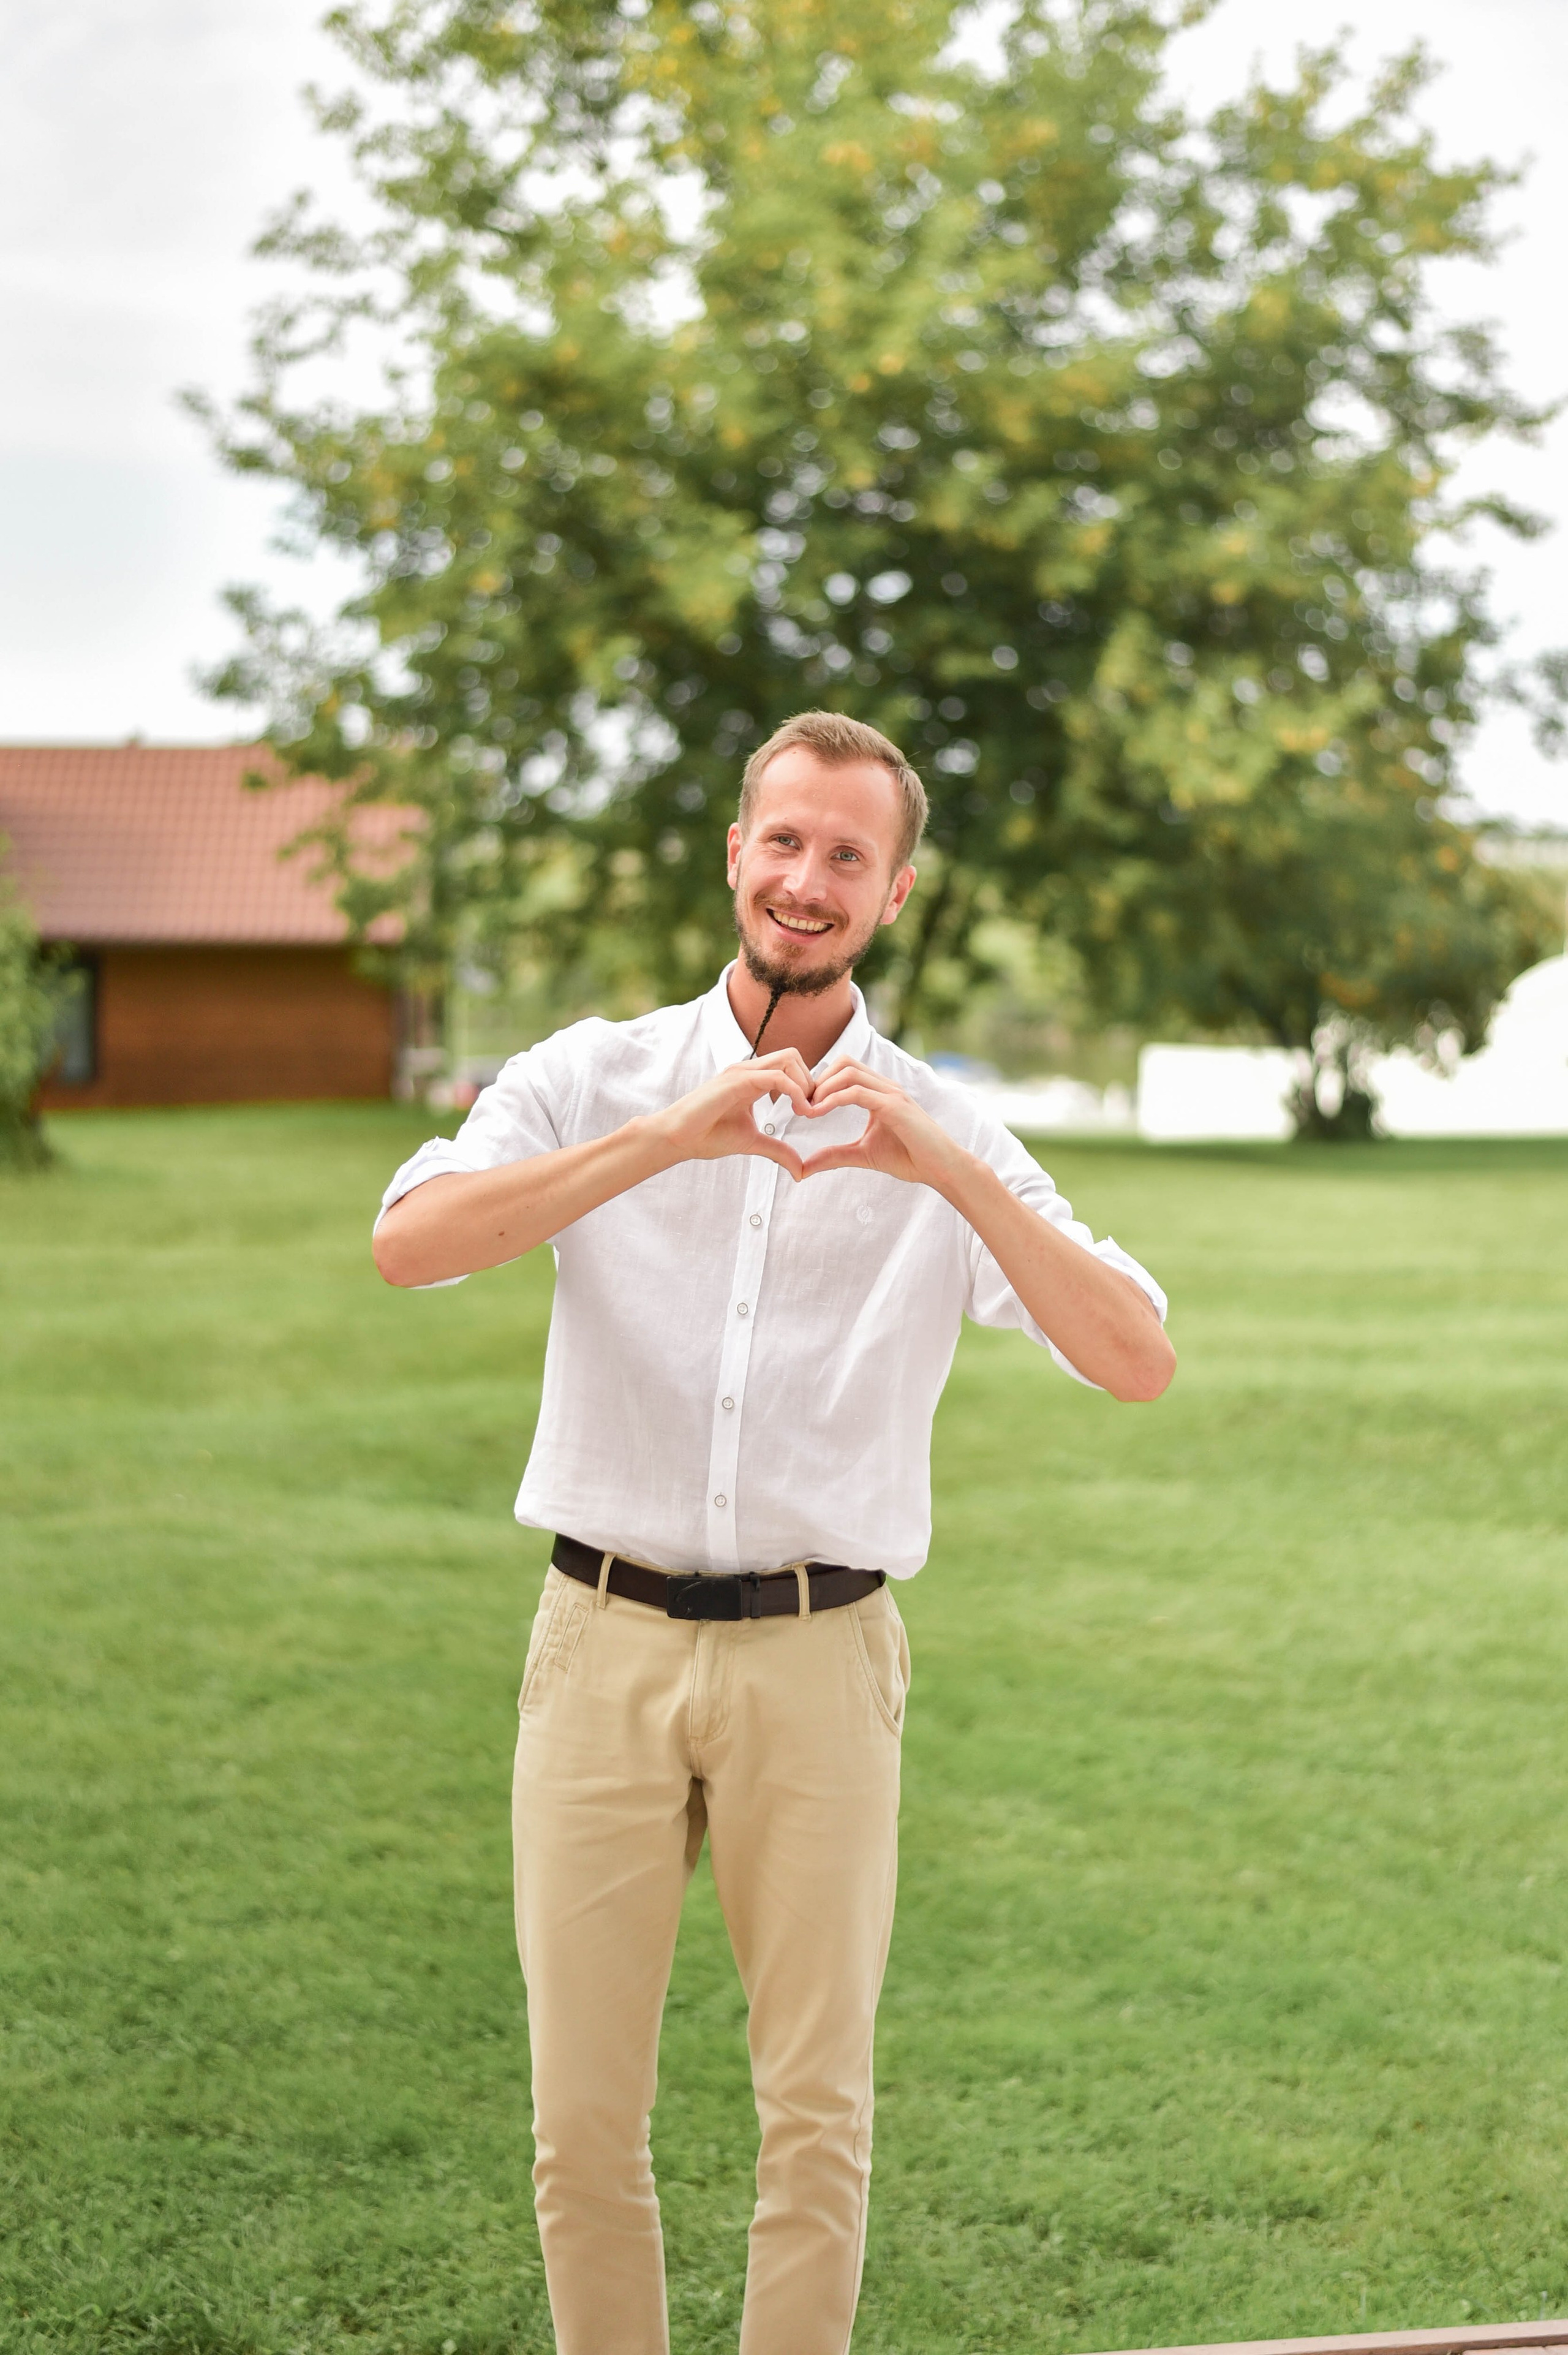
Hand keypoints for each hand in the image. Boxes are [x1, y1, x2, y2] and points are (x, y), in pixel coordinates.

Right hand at [647, 1048, 815, 1180]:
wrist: (676, 1138)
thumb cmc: (707, 1137)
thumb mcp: (752, 1143)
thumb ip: (778, 1150)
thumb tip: (801, 1171)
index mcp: (752, 1079)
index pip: (789, 1066)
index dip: (807, 1086)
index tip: (810, 1113)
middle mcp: (748, 1070)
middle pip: (793, 1055)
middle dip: (810, 1080)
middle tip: (812, 1111)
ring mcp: (742, 1072)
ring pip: (788, 1058)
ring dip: (805, 1083)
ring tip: (806, 1112)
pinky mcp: (737, 1080)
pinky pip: (777, 1076)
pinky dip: (795, 1092)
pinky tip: (798, 1113)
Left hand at [798, 1058, 969, 1190]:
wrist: (942, 1169)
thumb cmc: (910, 1159)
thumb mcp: (863, 1155)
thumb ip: (835, 1155)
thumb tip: (804, 1167)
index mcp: (879, 1093)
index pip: (845, 1071)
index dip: (821, 1083)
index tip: (805, 1107)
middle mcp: (886, 1087)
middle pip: (844, 1062)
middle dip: (818, 1080)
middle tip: (803, 1106)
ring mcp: (892, 1093)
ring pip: (849, 1072)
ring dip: (823, 1088)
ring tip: (809, 1110)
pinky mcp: (894, 1106)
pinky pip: (857, 1092)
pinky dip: (833, 1099)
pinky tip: (819, 1113)